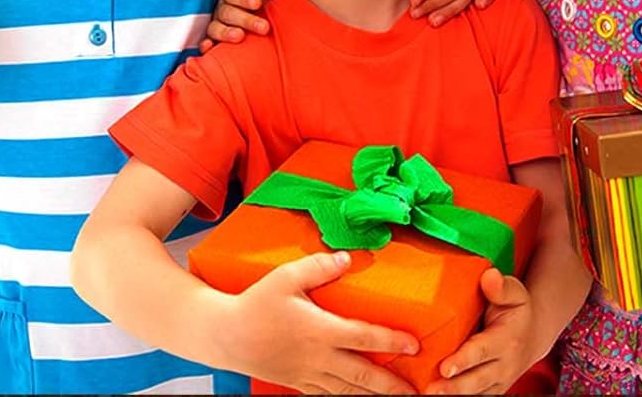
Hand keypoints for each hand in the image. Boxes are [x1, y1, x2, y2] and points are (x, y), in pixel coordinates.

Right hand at [199, 0, 281, 52]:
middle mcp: (220, 10)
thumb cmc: (257, 6)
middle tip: (264, 27)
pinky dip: (205, 46)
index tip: (258, 3)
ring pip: (215, 28)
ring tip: (240, 36)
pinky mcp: (212, 43)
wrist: (252, 22)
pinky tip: (208, 47)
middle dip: (245, 19)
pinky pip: (205, 44)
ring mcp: (214, 26)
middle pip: (227, 12)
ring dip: (226, 32)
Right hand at [224, 250, 419, 393]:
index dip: (391, 341)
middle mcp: (318, 357)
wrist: (226, 336)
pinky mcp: (298, 384)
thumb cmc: (255, 303)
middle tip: (415, 391)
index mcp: (319, 329)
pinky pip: (329, 396)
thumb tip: (347, 259)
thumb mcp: (286, 276)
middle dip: (391, 385)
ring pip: (348, 392)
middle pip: (362, 375)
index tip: (414, 345)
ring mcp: (308, 375)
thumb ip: (318, 266)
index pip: (363, 336)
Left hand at [424, 267, 536, 393]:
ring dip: (453, 395)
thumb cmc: (517, 309)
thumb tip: (489, 277)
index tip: (445, 368)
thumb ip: (501, 287)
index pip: (482, 351)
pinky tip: (438, 396)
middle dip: (453, 387)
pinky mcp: (492, 390)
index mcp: (507, 340)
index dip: (463, 360)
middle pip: (476, 380)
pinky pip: (476, 396)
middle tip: (431, 390)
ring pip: (476, 393)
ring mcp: (499, 381)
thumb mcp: (515, 292)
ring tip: (430, 395)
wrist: (534, 334)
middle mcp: (504, 365)